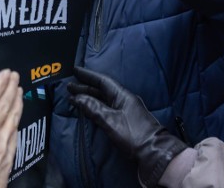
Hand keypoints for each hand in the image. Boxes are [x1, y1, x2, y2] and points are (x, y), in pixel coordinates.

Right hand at [68, 67, 185, 187]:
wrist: (153, 153)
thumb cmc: (134, 135)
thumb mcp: (110, 121)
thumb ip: (93, 108)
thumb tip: (77, 98)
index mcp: (123, 96)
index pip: (102, 81)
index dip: (88, 75)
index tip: (75, 71)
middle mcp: (124, 100)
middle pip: (102, 90)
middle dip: (85, 88)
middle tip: (70, 87)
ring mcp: (125, 111)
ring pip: (103, 100)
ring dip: (89, 98)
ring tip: (75, 98)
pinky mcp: (125, 122)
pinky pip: (106, 110)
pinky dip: (95, 108)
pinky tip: (89, 110)